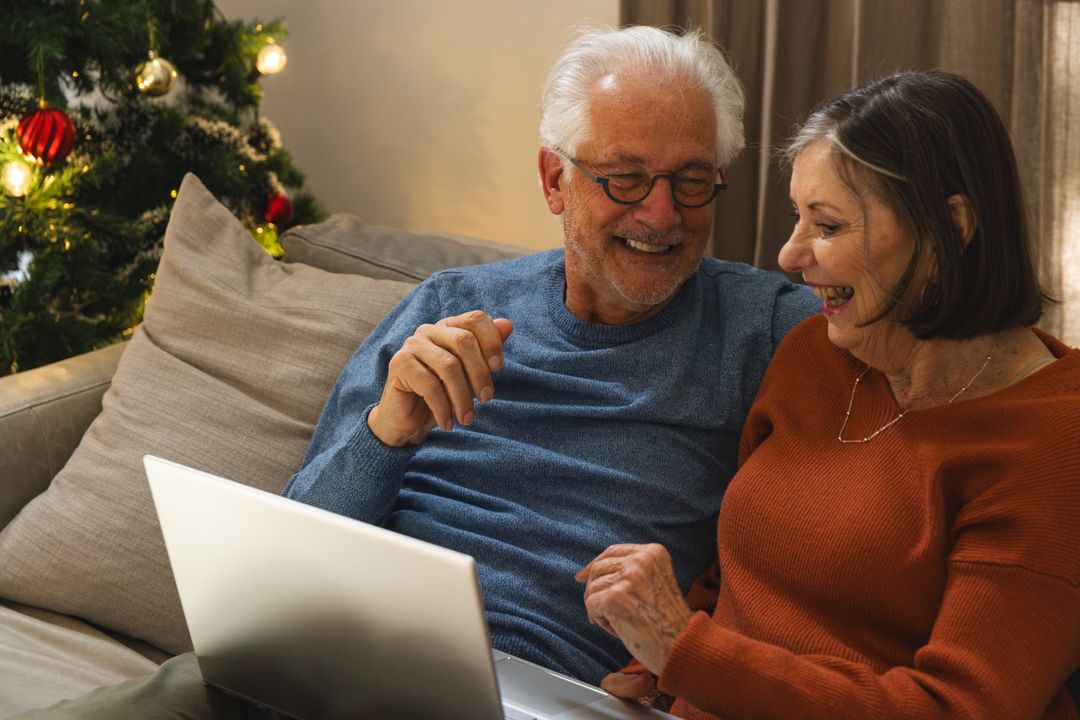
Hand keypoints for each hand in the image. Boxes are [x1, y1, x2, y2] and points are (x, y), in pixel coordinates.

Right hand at [368, 311, 512, 446]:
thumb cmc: (444, 394)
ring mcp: (412, 345)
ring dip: (462, 397)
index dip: (491, 341)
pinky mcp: (399, 364)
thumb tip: (507, 325)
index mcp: (449, 327)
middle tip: (486, 399)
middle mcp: (429, 330)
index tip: (498, 368)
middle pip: (464, 341)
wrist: (408, 419)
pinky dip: (443, 408)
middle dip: (480, 373)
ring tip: (467, 418)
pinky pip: (430, 385)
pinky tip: (447, 423)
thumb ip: (487, 350)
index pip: (475, 319)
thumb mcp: (471, 375)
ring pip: (449, 366)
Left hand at [576, 544, 691, 675]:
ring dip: (599, 608)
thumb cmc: (668, 621)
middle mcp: (641, 560)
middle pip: (599, 568)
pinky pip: (591, 604)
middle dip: (594, 589)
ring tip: (617, 622)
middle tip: (601, 610)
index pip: (613, 551)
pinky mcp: (615, 597)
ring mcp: (628, 577)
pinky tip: (615, 628)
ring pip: (592, 587)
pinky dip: (598, 619)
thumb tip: (586, 573)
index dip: (595, 565)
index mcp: (653, 553)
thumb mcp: (656, 582)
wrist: (681, 646)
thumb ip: (633, 571)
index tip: (581, 577)